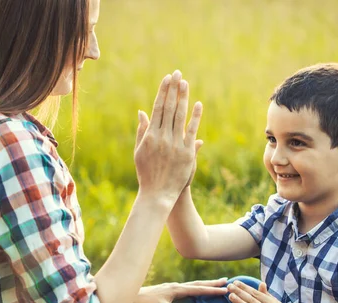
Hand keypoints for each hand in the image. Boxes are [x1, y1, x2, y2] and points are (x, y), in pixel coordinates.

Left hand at [130, 278, 227, 302]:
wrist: (130, 298)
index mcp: (177, 290)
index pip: (199, 290)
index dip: (212, 290)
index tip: (226, 290)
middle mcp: (175, 286)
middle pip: (198, 284)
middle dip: (212, 284)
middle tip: (226, 281)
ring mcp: (171, 287)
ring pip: (191, 285)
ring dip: (204, 284)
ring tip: (214, 283)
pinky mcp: (166, 290)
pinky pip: (185, 287)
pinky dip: (194, 287)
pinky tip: (193, 289)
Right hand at [134, 70, 202, 203]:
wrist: (158, 193)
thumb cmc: (147, 172)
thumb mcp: (139, 151)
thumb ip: (142, 130)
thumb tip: (142, 111)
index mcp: (150, 136)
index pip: (157, 108)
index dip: (163, 92)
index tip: (167, 79)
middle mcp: (163, 137)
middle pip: (169, 108)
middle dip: (173, 89)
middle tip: (177, 73)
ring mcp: (175, 144)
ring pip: (180, 116)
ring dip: (183, 98)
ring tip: (185, 82)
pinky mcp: (187, 153)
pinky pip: (191, 131)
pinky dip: (195, 117)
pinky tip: (198, 104)